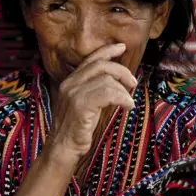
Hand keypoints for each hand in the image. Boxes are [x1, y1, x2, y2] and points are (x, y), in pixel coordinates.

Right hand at [46, 43, 136, 165]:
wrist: (62, 148)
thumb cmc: (76, 129)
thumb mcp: (84, 104)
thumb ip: (94, 91)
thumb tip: (117, 82)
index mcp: (70, 81)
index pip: (90, 60)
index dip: (107, 51)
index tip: (121, 47)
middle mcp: (70, 84)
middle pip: (101, 66)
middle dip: (122, 71)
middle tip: (132, 83)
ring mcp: (73, 94)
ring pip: (106, 79)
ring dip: (124, 90)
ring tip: (128, 102)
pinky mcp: (80, 106)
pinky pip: (108, 93)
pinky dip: (122, 98)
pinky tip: (127, 106)